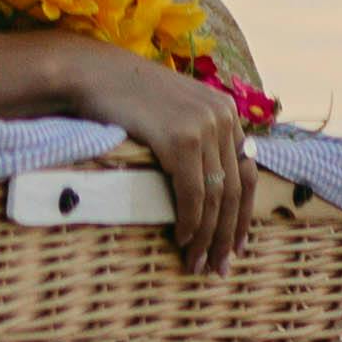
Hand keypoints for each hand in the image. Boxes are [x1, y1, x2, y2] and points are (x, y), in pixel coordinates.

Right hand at [58, 48, 254, 274]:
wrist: (93, 74)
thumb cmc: (126, 96)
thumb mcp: (173, 110)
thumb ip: (197, 135)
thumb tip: (209, 184)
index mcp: (225, 109)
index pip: (248, 171)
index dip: (243, 213)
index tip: (236, 245)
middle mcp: (222, 116)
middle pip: (235, 189)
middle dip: (228, 234)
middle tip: (219, 268)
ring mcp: (204, 127)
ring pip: (215, 196)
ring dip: (207, 237)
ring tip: (197, 263)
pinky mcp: (181, 139)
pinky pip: (193, 193)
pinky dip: (190, 222)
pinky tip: (181, 238)